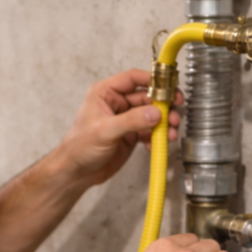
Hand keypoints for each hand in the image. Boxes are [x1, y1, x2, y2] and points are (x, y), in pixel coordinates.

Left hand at [56, 69, 182, 187]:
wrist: (77, 173)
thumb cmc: (79, 148)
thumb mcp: (105, 131)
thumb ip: (131, 121)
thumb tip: (155, 112)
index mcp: (105, 93)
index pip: (133, 78)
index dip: (153, 80)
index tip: (169, 87)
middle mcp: (116, 103)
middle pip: (147, 97)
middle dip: (163, 106)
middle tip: (175, 114)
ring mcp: (125, 119)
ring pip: (151, 115)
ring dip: (164, 123)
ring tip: (171, 132)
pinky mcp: (131, 134)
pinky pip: (150, 131)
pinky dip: (157, 137)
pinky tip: (157, 144)